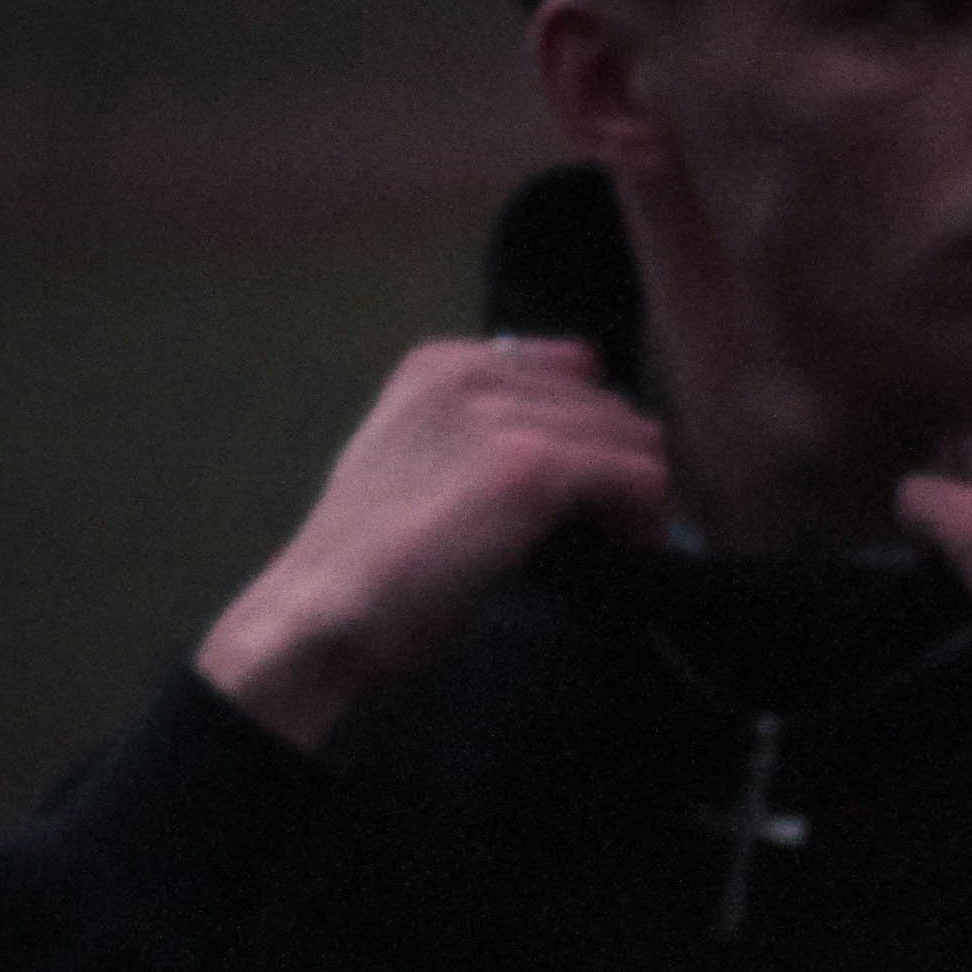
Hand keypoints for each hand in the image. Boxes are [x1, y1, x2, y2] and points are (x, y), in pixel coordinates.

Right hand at [197, 338, 671, 747]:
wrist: (324, 607)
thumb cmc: (367, 561)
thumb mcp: (411, 464)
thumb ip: (474, 436)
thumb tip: (570, 452)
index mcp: (441, 363)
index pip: (569, 369)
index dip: (590, 430)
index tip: (593, 487)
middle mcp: (473, 372)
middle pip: (606, 404)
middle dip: (621, 465)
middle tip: (623, 526)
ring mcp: (503, 415)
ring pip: (632, 437)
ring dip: (641, 494)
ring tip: (629, 542)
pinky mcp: (533, 465)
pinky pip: (638, 476)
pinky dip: (647, 517)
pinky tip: (633, 551)